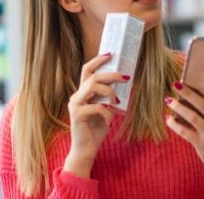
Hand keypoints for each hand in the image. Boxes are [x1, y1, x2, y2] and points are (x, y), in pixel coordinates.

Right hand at [64, 53, 129, 178]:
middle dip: (111, 74)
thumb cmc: (96, 130)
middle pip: (93, 76)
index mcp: (82, 93)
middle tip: (126, 76)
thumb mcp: (107, 111)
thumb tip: (127, 85)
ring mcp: (75, 105)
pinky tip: (109, 120)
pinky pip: (97, 107)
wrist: (86, 150)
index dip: (98, 60)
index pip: (87, 70)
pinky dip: (108, 112)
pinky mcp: (77, 115)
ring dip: (109, 91)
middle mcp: (76, 96)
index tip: (110, 54)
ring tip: (118, 100)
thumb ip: (111, 98)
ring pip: (93, 87)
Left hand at [165, 70, 203, 198]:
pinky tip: (168, 118)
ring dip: (178, 107)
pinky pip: (185, 131)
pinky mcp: (202, 143)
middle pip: (203, 104)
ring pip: (192, 117)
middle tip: (175, 83)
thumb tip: (199, 90)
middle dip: (188, 93)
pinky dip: (175, 124)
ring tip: (168, 99)